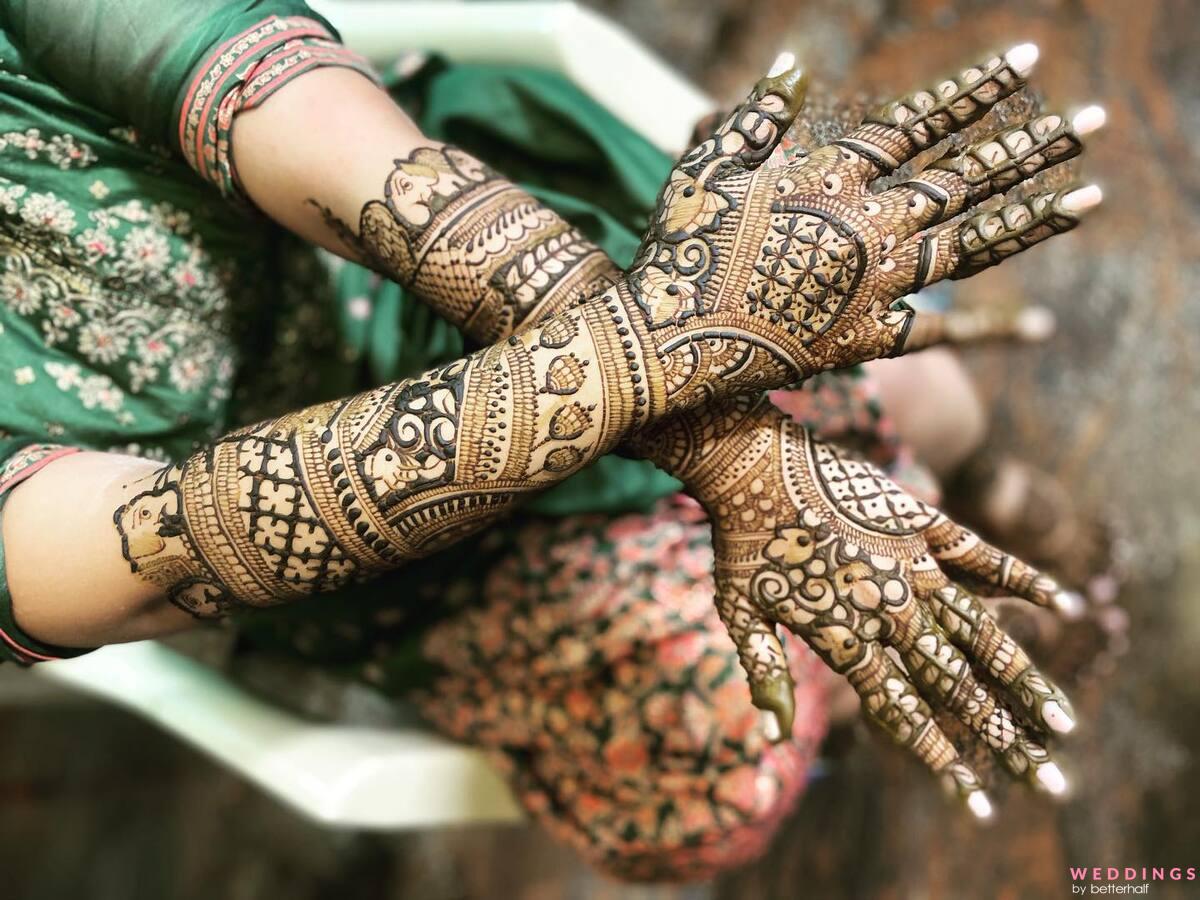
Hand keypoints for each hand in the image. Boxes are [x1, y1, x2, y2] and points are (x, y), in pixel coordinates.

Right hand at [628, 45, 1099, 404]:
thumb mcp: (708, 167)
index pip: (920, 124)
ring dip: (1033, 217)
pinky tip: (1035, 322)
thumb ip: (758, 116)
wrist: (664, 343)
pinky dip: (986, 330)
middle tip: (1092, 121)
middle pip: (964, 178)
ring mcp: (873, 287)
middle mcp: (867, 228)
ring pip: (971, 244)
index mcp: (833, 178)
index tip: (1029, 60)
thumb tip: (793, 62)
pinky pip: (937, 331)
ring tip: (1091, 195)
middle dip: (1032, 144)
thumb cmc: (678, 247)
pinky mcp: (864, 341)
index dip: (976, 90)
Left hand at [636, 395, 1077, 815]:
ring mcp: (910, 564)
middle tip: (1050, 783)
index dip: (940, 760)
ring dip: (1024, 679)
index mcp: (846, 636)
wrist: (751, 462)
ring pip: (980, 631)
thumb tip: (774, 742)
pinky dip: (1023, 578)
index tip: (976, 802)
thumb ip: (767, 675)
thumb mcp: (740, 614)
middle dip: (1003, 738)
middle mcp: (888, 609)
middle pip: (955, 685)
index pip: (903, 712)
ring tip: (1063, 721)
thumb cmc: (739, 542)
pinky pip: (982, 554)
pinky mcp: (920, 522)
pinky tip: (1063, 603)